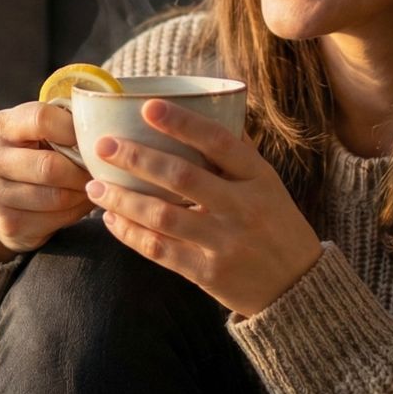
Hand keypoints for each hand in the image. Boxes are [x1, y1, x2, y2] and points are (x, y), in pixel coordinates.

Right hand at [0, 101, 95, 261]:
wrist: (1, 198)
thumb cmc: (31, 154)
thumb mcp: (36, 131)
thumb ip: (61, 123)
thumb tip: (101, 133)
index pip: (41, 119)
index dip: (73, 129)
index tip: (90, 139)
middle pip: (49, 166)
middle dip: (82, 170)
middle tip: (99, 171)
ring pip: (56, 196)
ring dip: (83, 193)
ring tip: (93, 186)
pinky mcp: (7, 223)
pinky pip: (56, 218)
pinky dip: (76, 211)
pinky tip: (78, 202)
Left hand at [85, 99, 323, 316]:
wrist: (298, 287)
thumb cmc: (276, 224)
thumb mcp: (269, 185)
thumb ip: (238, 153)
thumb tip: (209, 108)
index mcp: (258, 178)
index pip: (219, 141)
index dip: (182, 122)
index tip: (147, 106)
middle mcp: (242, 207)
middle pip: (182, 177)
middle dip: (137, 158)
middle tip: (102, 146)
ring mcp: (224, 242)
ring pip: (162, 215)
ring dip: (122, 199)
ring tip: (94, 186)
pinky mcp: (208, 273)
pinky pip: (159, 250)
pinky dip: (130, 233)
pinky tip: (111, 219)